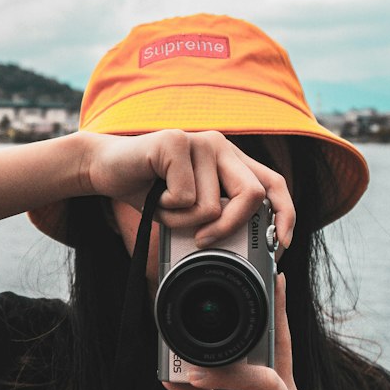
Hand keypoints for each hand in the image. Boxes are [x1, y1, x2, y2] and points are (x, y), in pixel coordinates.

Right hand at [80, 128, 294, 249]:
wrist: (104, 168)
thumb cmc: (150, 191)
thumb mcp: (190, 210)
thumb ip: (218, 218)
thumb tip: (247, 249)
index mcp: (231, 160)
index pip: (274, 184)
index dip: (285, 215)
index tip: (280, 245)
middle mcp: (221, 145)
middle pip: (253, 194)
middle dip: (231, 227)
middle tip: (204, 241)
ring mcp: (199, 140)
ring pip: (212, 204)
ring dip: (184, 221)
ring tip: (164, 208)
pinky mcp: (175, 141)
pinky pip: (185, 196)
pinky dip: (167, 210)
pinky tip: (153, 194)